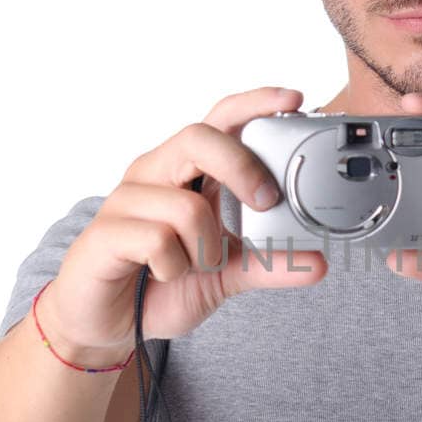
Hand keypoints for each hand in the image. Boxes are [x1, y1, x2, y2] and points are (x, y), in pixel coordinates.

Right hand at [40, 87, 326, 363]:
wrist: (103, 322)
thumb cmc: (159, 282)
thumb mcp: (226, 275)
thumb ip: (268, 264)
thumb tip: (318, 263)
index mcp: (187, 171)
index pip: (220, 119)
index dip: (254, 103)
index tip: (293, 100)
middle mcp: (156, 173)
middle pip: (199, 138)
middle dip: (240, 166)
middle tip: (265, 201)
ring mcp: (127, 200)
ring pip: (185, 205)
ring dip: (206, 247)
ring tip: (196, 265)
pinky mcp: (104, 232)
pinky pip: (155, 240)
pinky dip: (174, 266)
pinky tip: (164, 274)